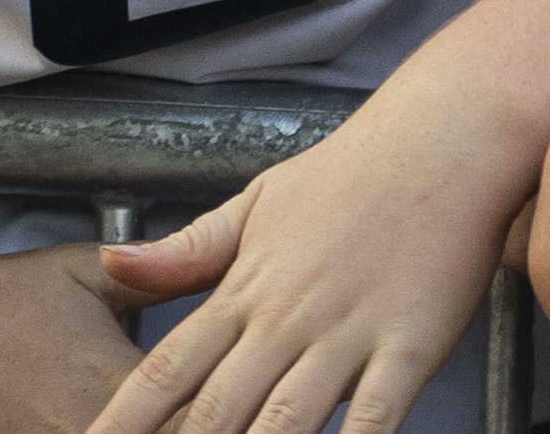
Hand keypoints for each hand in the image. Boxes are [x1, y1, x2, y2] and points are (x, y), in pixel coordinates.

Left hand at [86, 91, 532, 433]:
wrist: (439, 145)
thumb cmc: (347, 178)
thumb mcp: (255, 204)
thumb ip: (187, 249)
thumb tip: (110, 262)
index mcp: (242, 288)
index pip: (168, 366)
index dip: (127, 416)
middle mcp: (283, 319)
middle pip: (216, 408)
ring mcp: (344, 336)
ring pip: (286, 420)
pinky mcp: (408, 348)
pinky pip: (377, 418)